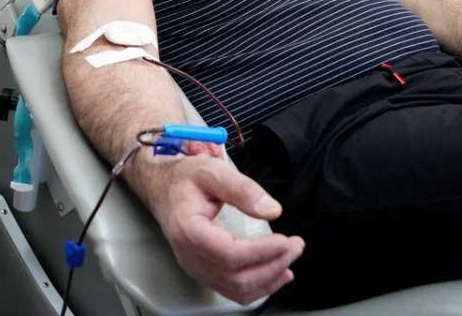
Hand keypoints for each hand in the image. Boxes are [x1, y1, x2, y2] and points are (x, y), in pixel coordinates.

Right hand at [151, 155, 304, 304]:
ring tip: (290, 257)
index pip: (228, 254)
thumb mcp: (212, 171)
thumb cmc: (186, 179)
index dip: (260, 252)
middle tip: (296, 245)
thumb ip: (242, 189)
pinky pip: (233, 290)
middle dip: (272, 264)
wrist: (165, 189)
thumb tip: (272, 210)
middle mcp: (190, 256)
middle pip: (236, 276)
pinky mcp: (205, 272)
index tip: (285, 240)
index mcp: (188, 230)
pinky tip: (277, 273)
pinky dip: (260, 286)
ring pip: (237, 289)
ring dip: (270, 278)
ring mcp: (196, 268)